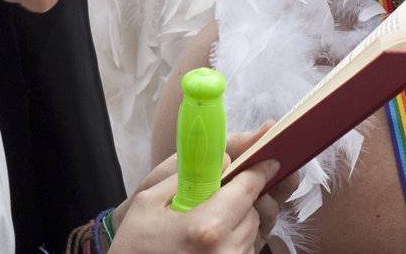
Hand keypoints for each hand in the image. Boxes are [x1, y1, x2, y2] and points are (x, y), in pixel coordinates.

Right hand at [110, 124, 294, 251]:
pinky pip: (244, 251)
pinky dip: (235, 241)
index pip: (247, 189)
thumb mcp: (148, 202)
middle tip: (225, 194)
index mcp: (206, 226)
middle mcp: (225, 250)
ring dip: (240, 221)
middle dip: (244, 199)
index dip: (260, 171)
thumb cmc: (135, 243)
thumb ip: (187, 175)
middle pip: (253, 212)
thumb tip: (224, 161)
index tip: (270, 161)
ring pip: (252, 233)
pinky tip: (213, 240)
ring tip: (214, 220)